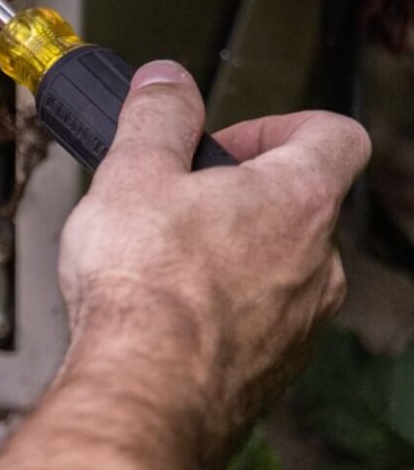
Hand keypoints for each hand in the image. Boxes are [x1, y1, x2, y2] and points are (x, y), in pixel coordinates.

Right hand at [58, 61, 370, 449]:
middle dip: (240, 196)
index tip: (230, 141)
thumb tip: (167, 82)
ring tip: (163, 262)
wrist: (147, 387)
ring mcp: (304, 321)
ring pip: (281, 268)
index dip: (284, 126)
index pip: (336, 135)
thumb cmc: (145, 283)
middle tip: (178, 201)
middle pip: (300, 205)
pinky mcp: (276, 368)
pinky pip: (260, 322)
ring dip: (232, 255)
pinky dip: (222, 309)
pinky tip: (165, 315)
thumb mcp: (132, 171)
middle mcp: (320, 261)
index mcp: (298, 197)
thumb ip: (156, 117)